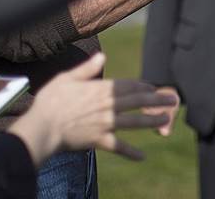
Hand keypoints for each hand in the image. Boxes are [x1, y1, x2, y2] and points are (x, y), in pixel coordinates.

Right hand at [9, 53, 177, 165]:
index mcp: (100, 90)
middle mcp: (107, 106)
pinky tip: (142, 157)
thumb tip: (102, 56)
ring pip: (134, 122)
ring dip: (152, 121)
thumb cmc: (50, 101)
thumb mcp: (66, 78)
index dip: (143, 86)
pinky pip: (118, 147)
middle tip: (173, 100)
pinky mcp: (99, 140)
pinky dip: (130, 153)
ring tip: (166, 120)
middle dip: (157, 100)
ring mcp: (105, 124)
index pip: (128, 86)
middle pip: (137, 102)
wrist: (41, 128)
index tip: (153, 88)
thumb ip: (86, 69)